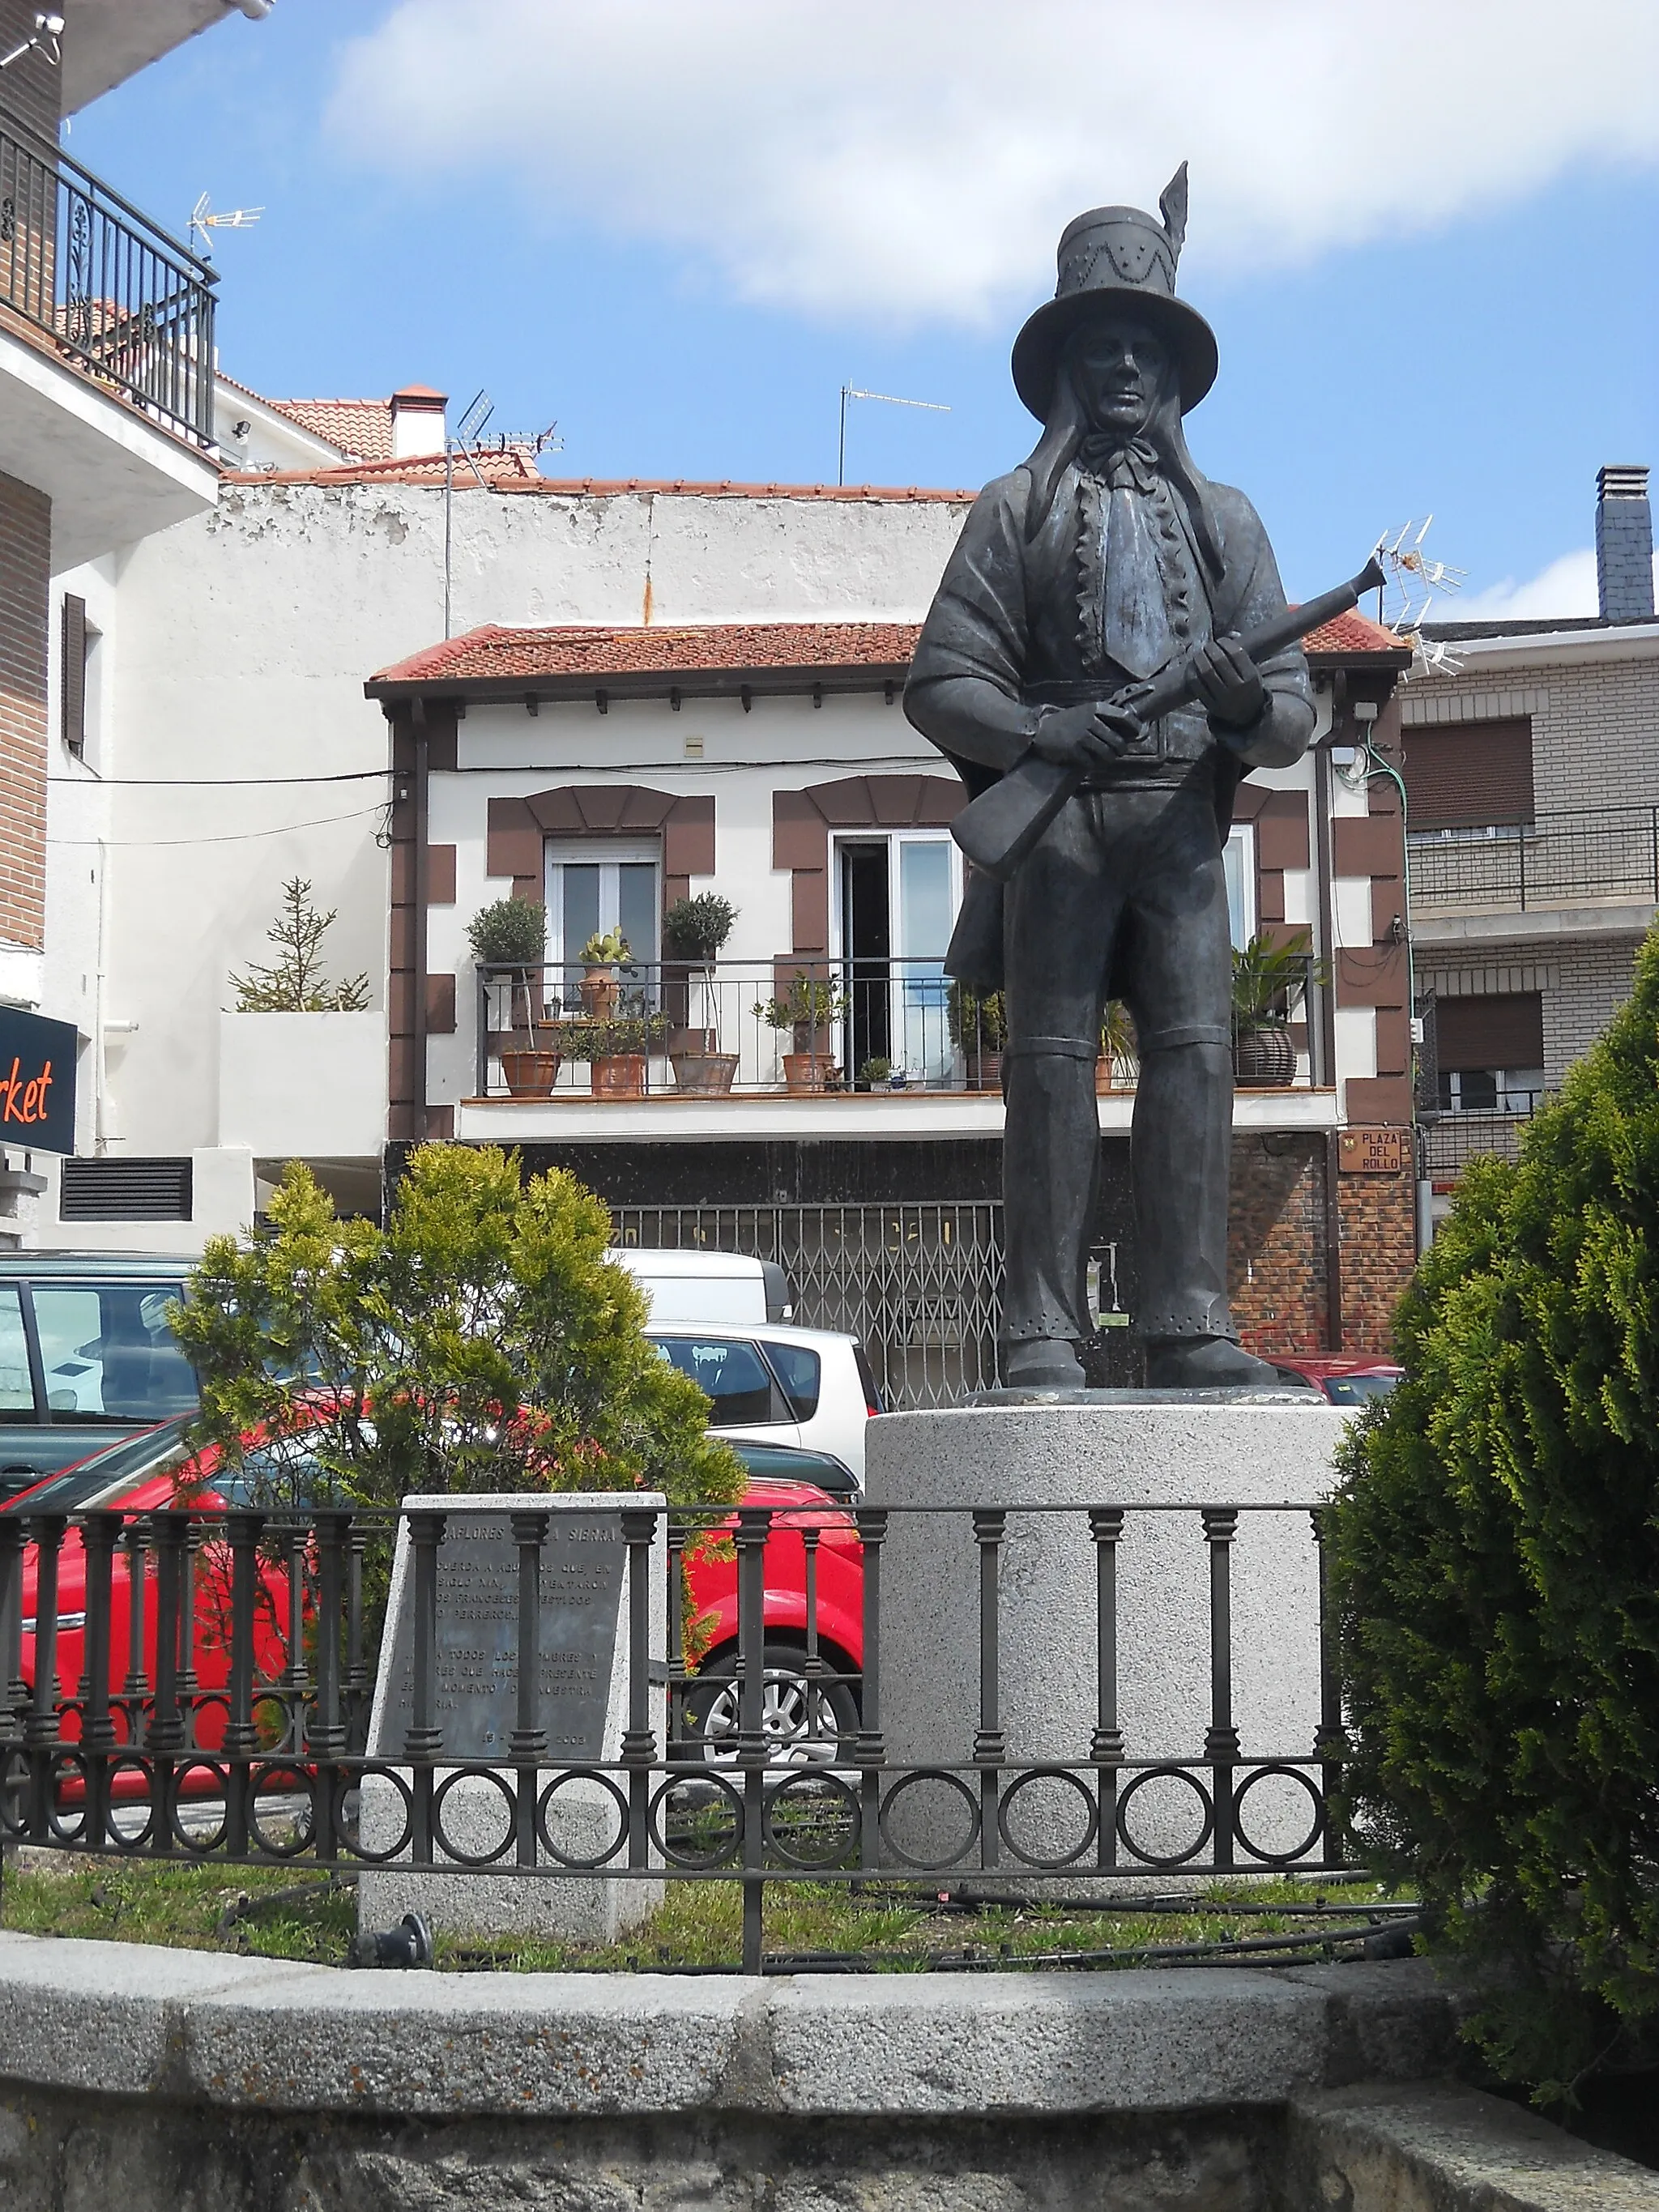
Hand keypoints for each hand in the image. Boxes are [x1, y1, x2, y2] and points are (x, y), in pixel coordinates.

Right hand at [1030, 694, 1147, 774]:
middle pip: (1118, 741)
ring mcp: (1082, 736)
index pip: (1125, 717)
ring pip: (1107, 753)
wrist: (1039, 729)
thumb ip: (1104, 718)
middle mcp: (1091, 720)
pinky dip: (1092, 764)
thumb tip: (1127, 731)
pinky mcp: (1073, 750)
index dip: (1134, 728)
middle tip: (1117, 752)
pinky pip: (1091, 762)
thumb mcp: (1085, 712)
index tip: (1136, 735)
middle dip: (1120, 750)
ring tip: (1105, 759)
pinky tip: (1089, 762)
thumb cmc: (1066, 722)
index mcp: (1096, 708)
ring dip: (1108, 759)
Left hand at [1190, 635, 1266, 727]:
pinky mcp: (1210, 705)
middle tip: (1208, 646)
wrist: (1246, 716)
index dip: (1225, 643)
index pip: (1236, 653)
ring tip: (1199, 654)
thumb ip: (1242, 652)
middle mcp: (1237, 688)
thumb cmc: (1247, 687)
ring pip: (1205, 672)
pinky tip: (1192, 666)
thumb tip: (1231, 633)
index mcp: (1251, 677)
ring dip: (1199, 658)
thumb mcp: (1252, 671)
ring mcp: (1223, 698)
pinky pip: (1196, 685)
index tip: (1221, 641)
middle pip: (1219, 660)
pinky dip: (1191, 672)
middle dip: (1210, 648)